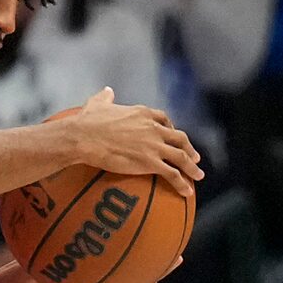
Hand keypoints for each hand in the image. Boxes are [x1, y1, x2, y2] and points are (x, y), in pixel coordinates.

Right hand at [57, 88, 202, 198]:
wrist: (84, 137)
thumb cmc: (87, 122)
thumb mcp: (97, 103)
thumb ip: (105, 97)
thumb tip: (107, 91)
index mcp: (143, 113)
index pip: (164, 120)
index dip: (171, 129)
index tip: (172, 136)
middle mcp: (154, 128)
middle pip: (179, 138)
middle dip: (189, 148)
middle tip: (194, 157)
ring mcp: (154, 145)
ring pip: (181, 156)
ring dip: (192, 167)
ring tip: (198, 176)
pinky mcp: (150, 161)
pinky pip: (172, 174)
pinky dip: (182, 183)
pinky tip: (187, 191)